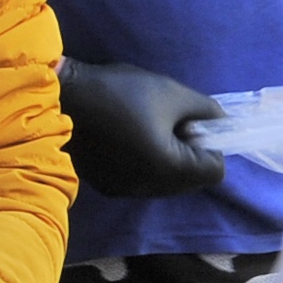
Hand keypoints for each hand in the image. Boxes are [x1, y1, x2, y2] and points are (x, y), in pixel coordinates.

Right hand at [60, 60, 226, 198]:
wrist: (62, 98)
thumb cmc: (120, 92)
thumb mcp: (172, 93)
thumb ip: (206, 110)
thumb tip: (220, 123)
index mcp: (169, 168)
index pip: (215, 170)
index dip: (213, 145)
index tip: (194, 124)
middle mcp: (149, 188)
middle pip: (191, 181)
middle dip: (190, 154)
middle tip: (172, 123)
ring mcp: (127, 191)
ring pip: (166, 183)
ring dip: (168, 161)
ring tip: (149, 129)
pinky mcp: (108, 187)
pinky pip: (142, 181)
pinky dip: (145, 165)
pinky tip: (128, 139)